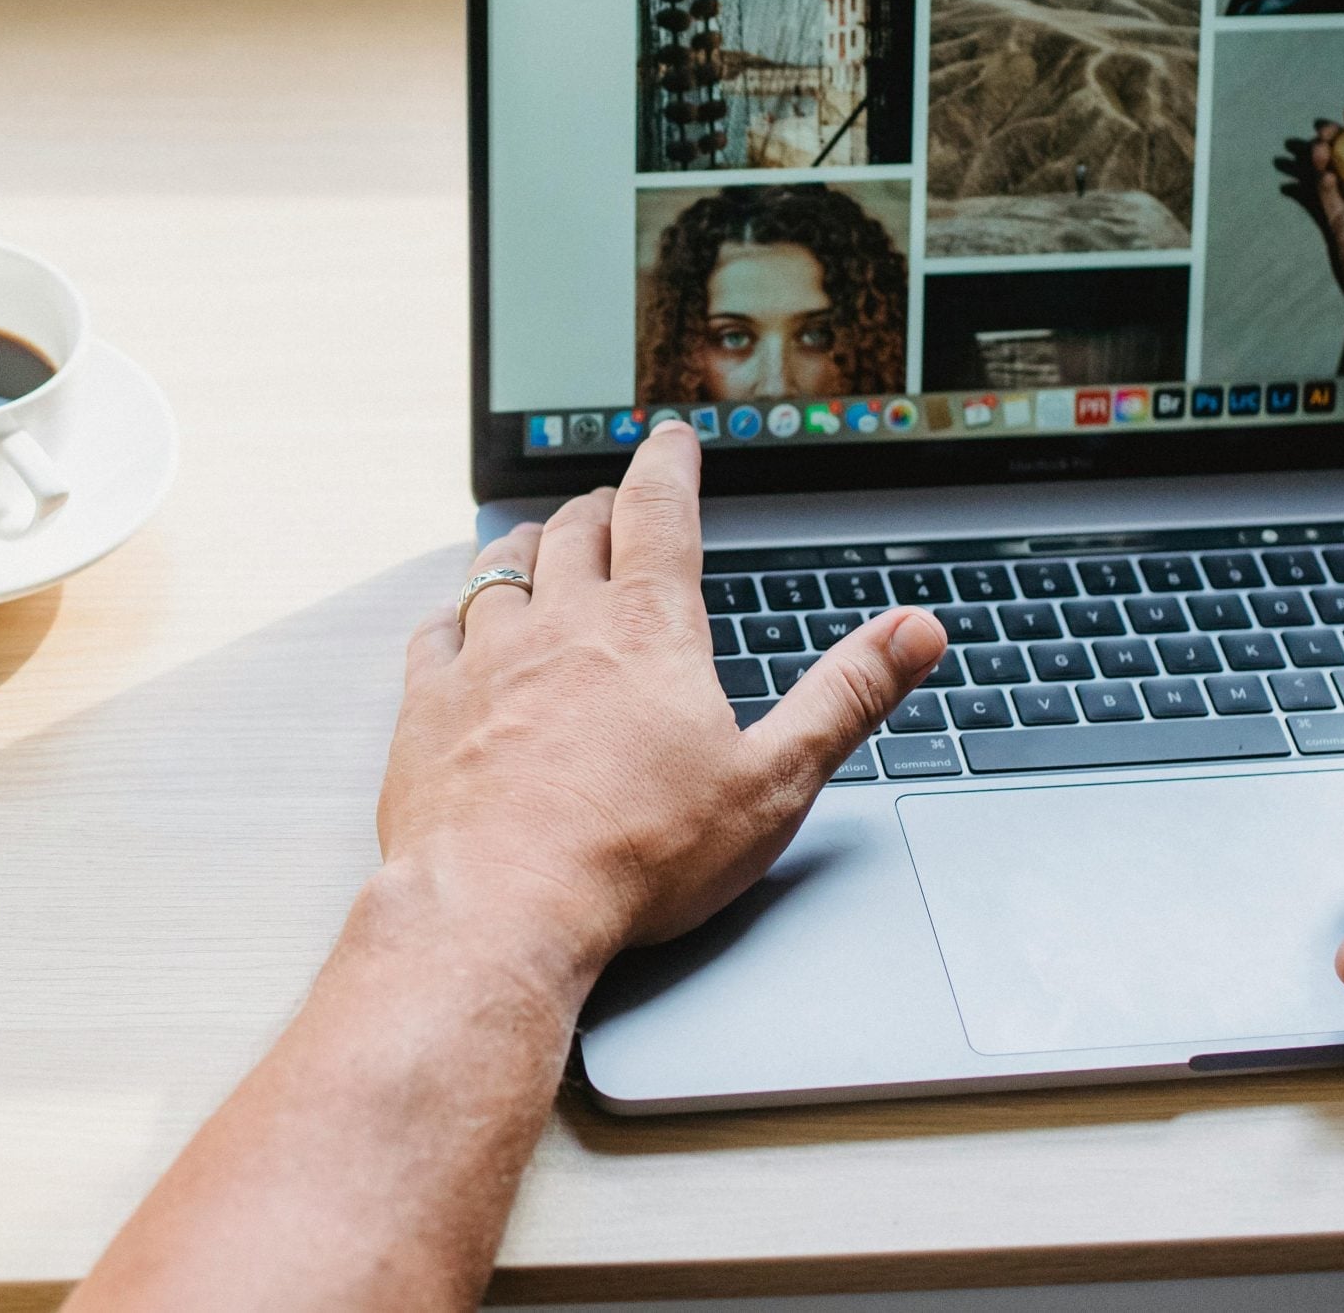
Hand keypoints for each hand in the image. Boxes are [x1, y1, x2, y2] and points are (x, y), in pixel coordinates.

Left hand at [380, 420, 946, 968]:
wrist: (501, 905)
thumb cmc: (638, 855)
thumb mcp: (772, 782)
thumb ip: (845, 697)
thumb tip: (915, 632)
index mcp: (647, 630)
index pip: (659, 512)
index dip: (669, 465)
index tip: (671, 438)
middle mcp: (560, 624)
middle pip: (575, 529)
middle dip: (601, 507)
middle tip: (614, 503)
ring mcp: (485, 659)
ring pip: (499, 566)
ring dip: (524, 545)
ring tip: (536, 541)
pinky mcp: (427, 705)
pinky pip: (435, 632)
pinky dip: (454, 615)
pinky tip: (457, 625)